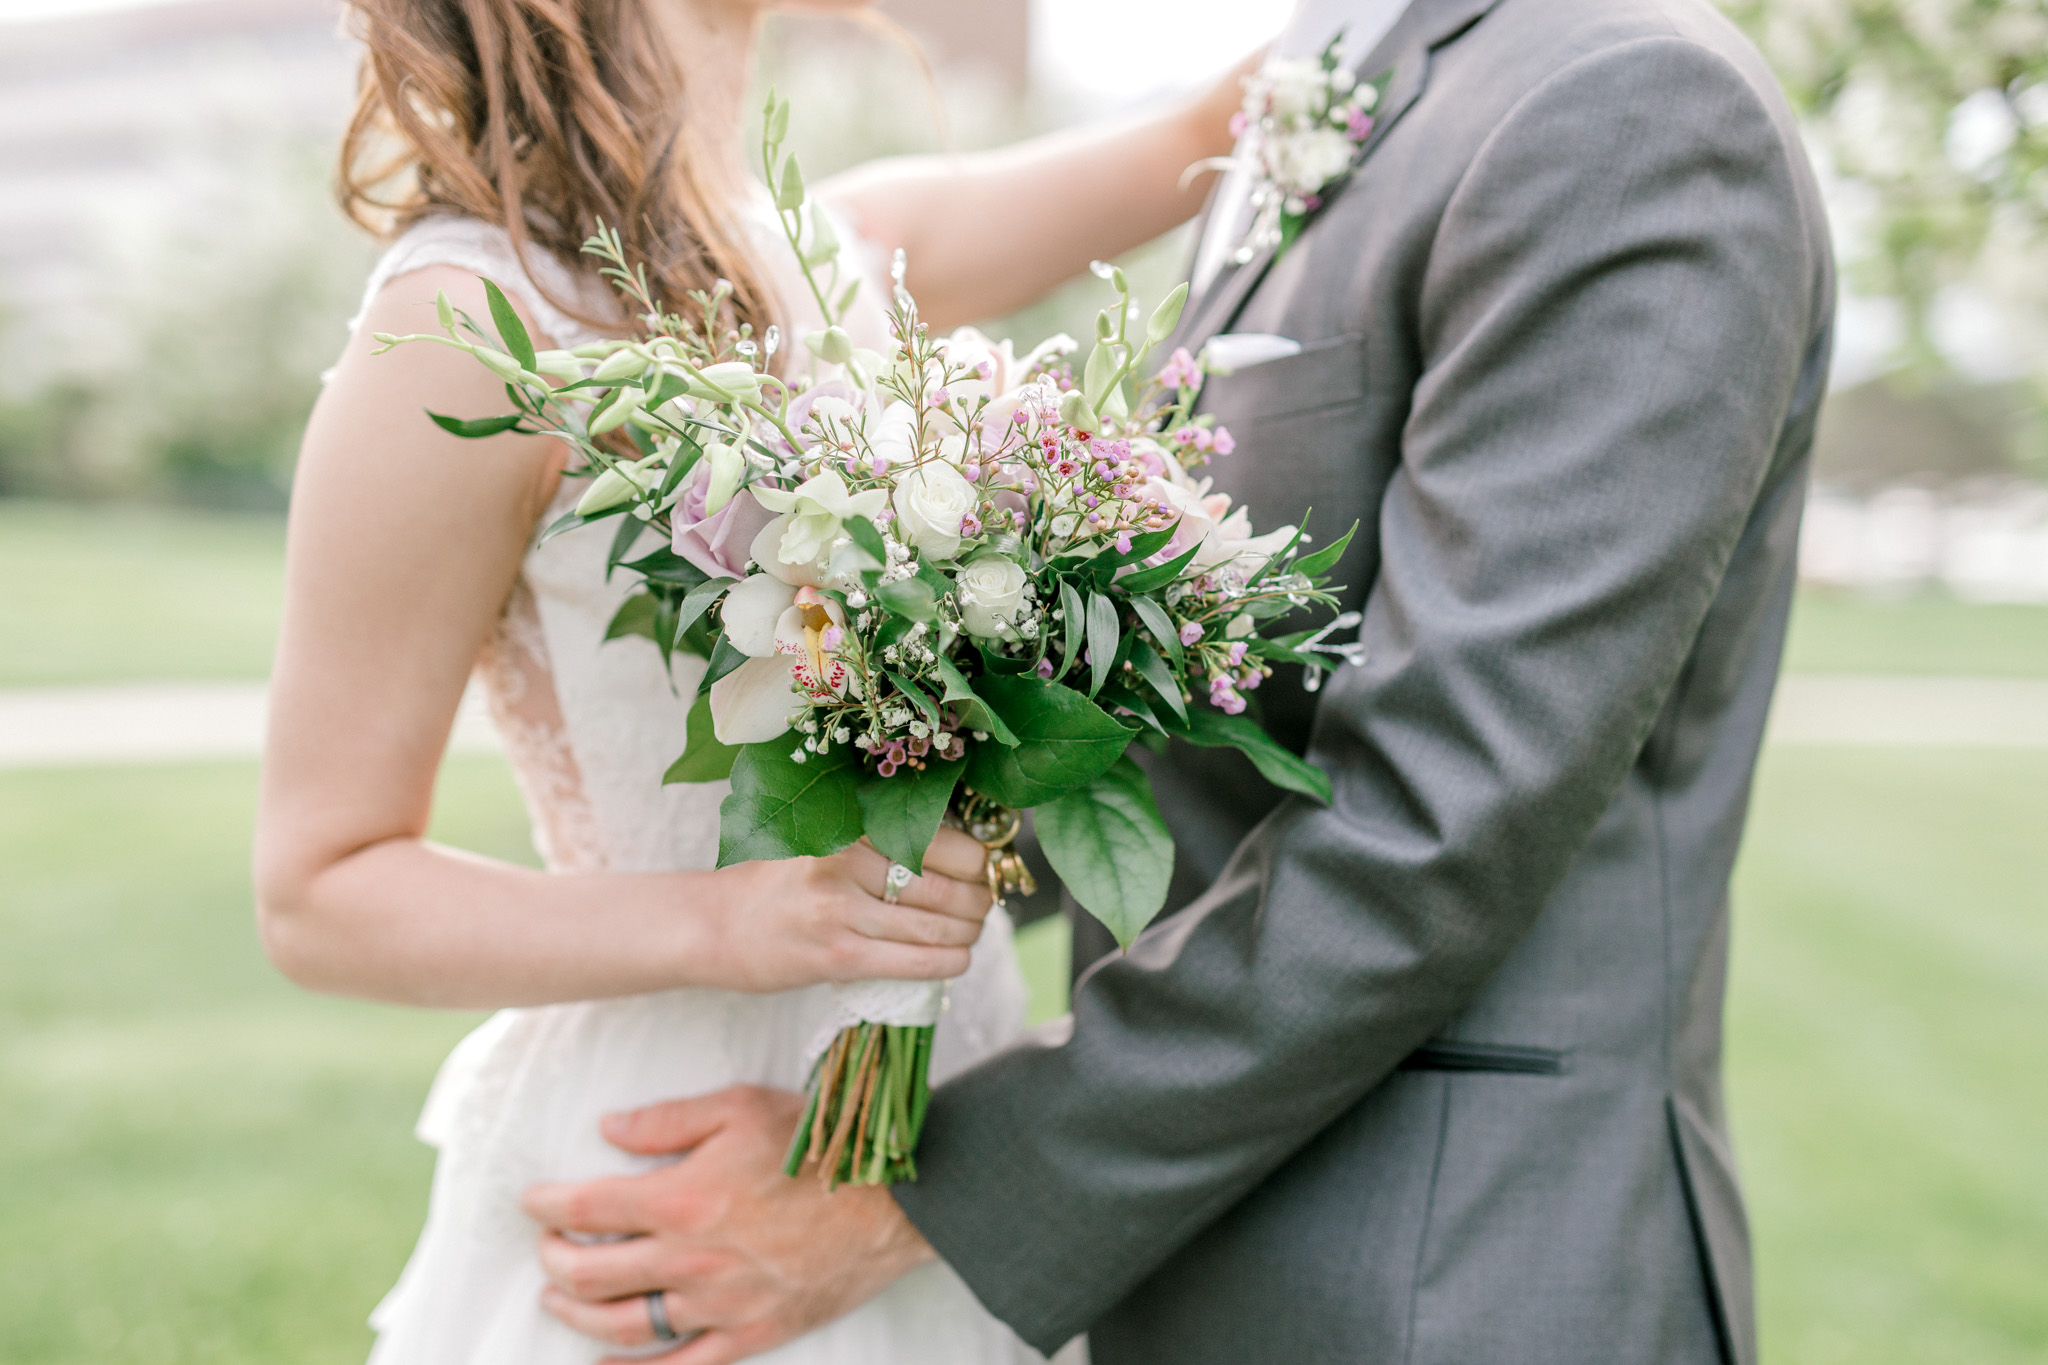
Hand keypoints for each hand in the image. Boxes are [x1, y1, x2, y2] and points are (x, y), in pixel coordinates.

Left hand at [522, 1087, 934, 1363]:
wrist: (894, 1201)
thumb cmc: (821, 1145)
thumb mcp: (741, 1106)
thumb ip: (668, 1120)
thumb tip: (609, 1128)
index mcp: (683, 1198)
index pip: (589, 1207)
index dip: (549, 1206)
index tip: (533, 1202)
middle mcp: (691, 1259)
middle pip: (592, 1272)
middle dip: (555, 1259)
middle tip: (546, 1247)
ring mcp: (719, 1305)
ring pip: (624, 1326)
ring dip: (578, 1314)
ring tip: (559, 1298)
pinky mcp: (749, 1334)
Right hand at [715, 827, 993, 992]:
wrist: (715, 925)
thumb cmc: (780, 880)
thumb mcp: (826, 837)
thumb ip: (882, 837)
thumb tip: (966, 848)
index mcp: (849, 822)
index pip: (945, 838)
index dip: (979, 858)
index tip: (985, 866)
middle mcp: (846, 859)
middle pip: (949, 884)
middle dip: (981, 899)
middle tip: (984, 903)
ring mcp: (841, 909)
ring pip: (938, 925)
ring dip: (969, 932)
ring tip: (970, 931)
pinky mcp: (838, 955)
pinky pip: (917, 961)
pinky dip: (949, 961)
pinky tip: (957, 958)